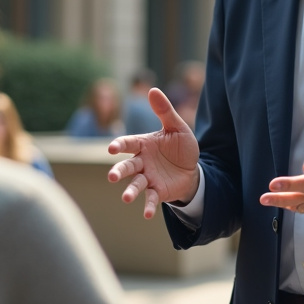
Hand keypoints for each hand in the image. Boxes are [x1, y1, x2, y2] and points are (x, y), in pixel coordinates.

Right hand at [107, 88, 200, 219]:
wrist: (192, 169)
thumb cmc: (180, 147)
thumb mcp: (177, 127)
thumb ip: (165, 111)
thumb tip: (153, 89)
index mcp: (143, 144)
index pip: (128, 143)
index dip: (119, 145)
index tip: (112, 149)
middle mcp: (142, 162)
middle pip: (127, 166)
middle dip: (119, 171)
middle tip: (112, 177)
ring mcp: (148, 177)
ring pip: (135, 184)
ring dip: (130, 191)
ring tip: (126, 198)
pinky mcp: (157, 191)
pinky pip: (150, 198)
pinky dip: (148, 206)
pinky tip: (148, 215)